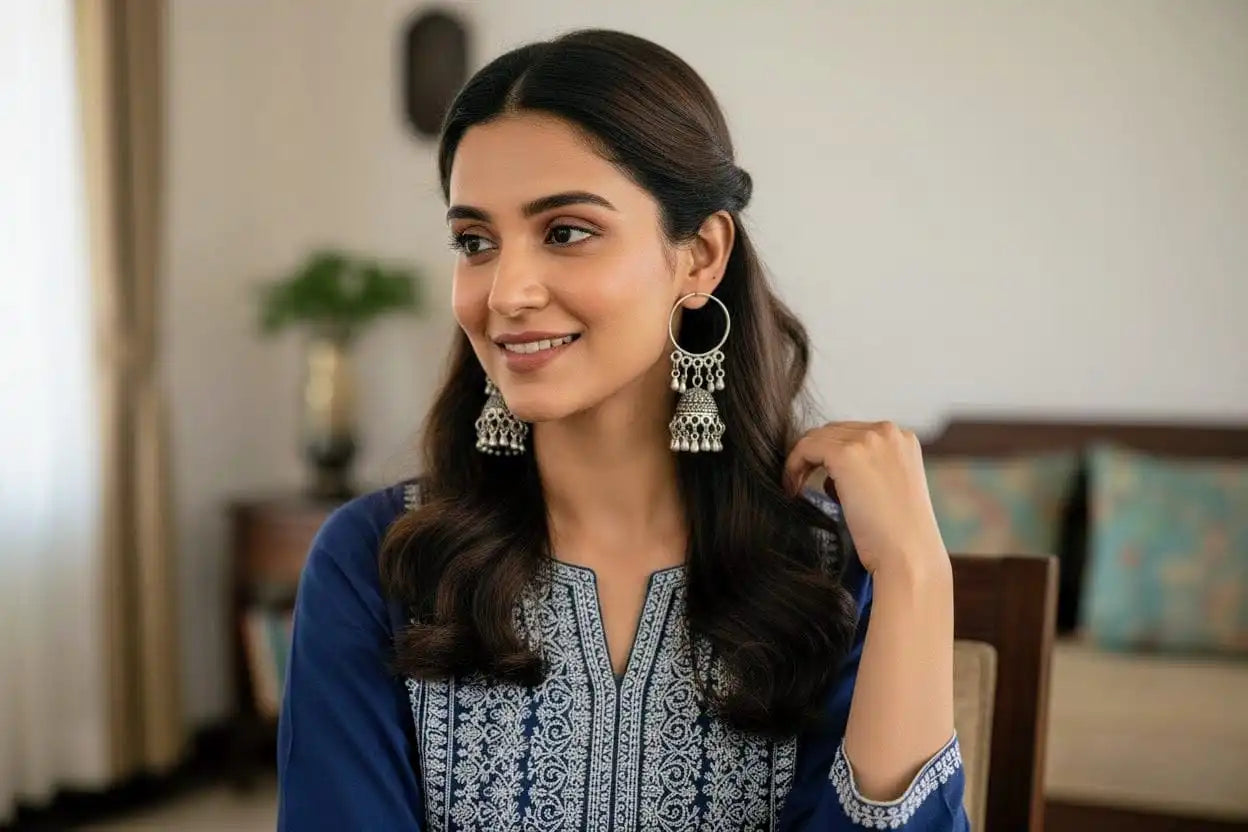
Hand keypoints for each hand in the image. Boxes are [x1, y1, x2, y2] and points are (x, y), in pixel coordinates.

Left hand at [783, 421, 946, 575]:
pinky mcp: (847, 454)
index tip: (816, 478)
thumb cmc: (898, 537)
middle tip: (800, 483)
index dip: (830, 454)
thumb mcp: (890, 492)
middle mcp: (889, 432)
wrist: (909, 556)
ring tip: (795, 488)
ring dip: (802, 461)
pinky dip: (793, 466)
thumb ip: (868, 472)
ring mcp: (869, 440)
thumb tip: (830, 475)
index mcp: (903, 439)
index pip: (854, 434)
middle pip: (834, 431)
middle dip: (815, 455)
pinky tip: (792, 489)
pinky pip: (806, 448)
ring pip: (817, 438)